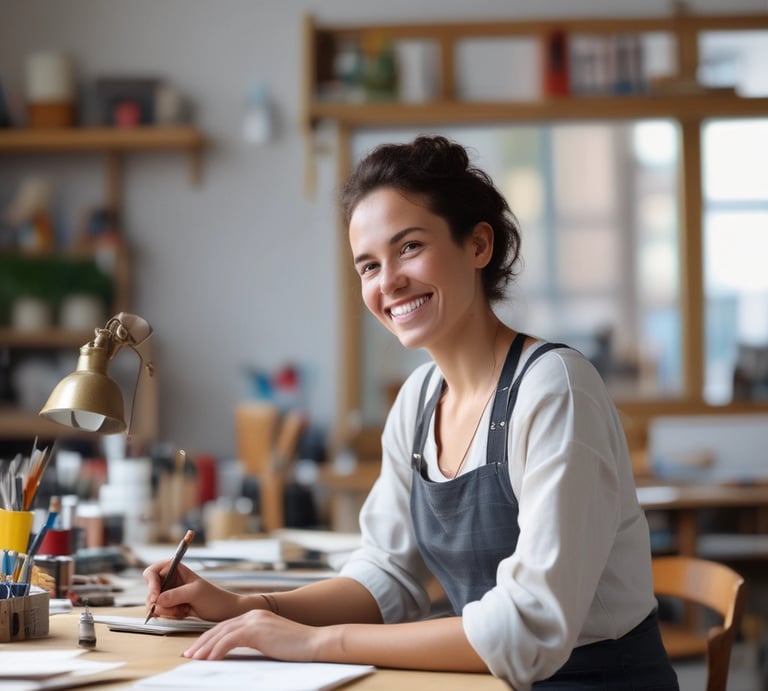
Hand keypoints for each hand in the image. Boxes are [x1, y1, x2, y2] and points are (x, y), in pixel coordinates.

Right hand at [143, 560, 244, 622]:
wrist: (224, 611)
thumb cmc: (213, 598)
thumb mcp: (195, 594)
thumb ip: (175, 595)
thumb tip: (157, 600)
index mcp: (175, 568)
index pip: (152, 572)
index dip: (151, 584)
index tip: (156, 598)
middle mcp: (170, 579)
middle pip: (150, 590)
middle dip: (158, 602)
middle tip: (173, 609)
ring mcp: (170, 593)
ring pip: (154, 604)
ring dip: (166, 610)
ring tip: (184, 609)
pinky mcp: (171, 605)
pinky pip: (161, 612)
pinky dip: (170, 615)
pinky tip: (183, 613)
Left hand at [183, 609, 321, 660]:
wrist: (314, 642)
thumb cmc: (295, 647)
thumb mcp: (270, 642)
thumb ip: (254, 642)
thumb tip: (237, 654)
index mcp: (255, 616)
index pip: (225, 626)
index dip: (209, 638)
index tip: (197, 650)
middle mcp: (252, 615)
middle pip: (220, 628)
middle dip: (202, 642)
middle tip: (188, 655)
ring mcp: (255, 621)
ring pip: (222, 633)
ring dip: (205, 647)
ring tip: (193, 659)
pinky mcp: (257, 630)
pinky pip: (230, 640)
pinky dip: (217, 650)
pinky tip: (209, 660)